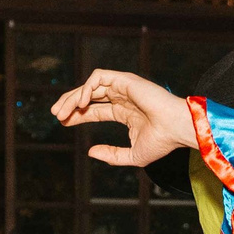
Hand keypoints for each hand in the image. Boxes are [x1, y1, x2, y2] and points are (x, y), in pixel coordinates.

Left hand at [50, 69, 198, 166]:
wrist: (176, 129)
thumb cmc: (162, 142)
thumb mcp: (132, 156)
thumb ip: (112, 155)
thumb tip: (90, 152)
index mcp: (125, 111)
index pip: (95, 109)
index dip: (77, 114)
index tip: (62, 122)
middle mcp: (122, 97)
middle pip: (89, 95)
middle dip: (70, 103)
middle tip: (56, 114)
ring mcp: (123, 87)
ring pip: (90, 85)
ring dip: (73, 96)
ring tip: (62, 111)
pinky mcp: (125, 80)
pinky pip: (98, 77)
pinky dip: (86, 87)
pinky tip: (81, 103)